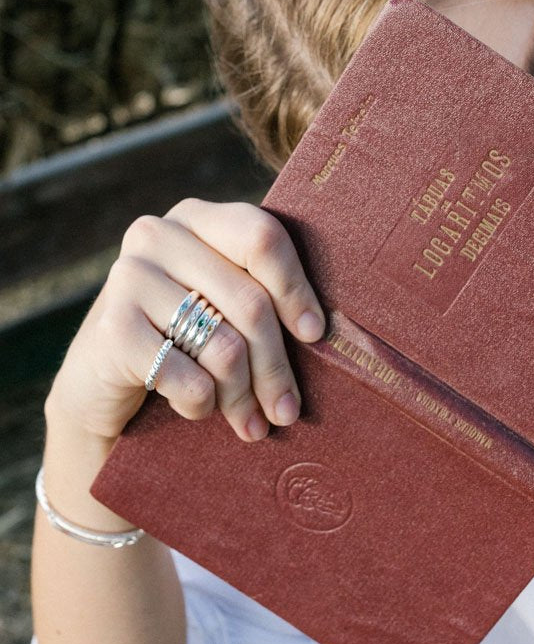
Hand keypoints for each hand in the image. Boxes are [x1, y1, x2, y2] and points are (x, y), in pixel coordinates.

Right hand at [45, 199, 325, 444]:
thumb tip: (325, 332)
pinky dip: (201, 405)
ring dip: (242, 397)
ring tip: (251, 425)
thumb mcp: (221, 306)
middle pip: (251, 302)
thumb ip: (263, 296)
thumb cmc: (182, 342)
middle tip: (288, 412)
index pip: (262, 238)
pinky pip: (189, 378)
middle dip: (276, 368)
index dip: (296, 289)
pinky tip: (198, 410)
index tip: (316, 335)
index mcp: (197, 218)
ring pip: (224, 346)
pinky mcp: (111, 327)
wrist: (98, 382)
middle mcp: (158, 234)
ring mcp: (128, 276)